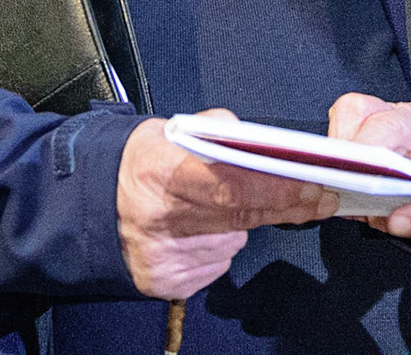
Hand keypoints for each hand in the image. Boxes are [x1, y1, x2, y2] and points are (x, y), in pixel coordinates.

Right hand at [116, 110, 338, 298]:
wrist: (92, 206)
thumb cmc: (136, 164)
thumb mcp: (170, 130)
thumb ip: (218, 129)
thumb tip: (261, 141)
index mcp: (161, 172)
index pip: (232, 184)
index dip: (278, 187)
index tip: (314, 185)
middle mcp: (162, 219)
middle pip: (242, 215)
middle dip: (287, 206)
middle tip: (319, 198)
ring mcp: (165, 256)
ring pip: (233, 240)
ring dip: (239, 223)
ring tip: (210, 207)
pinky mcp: (167, 281)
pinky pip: (216, 262)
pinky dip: (218, 244)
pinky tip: (196, 230)